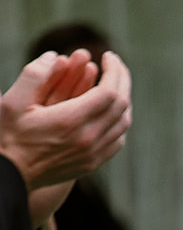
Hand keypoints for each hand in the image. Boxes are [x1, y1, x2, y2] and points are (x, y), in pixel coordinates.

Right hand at [0, 48, 131, 192]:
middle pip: (121, 106)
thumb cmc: (10, 135)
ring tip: (114, 82)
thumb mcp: (14, 100)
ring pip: (123, 124)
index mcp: (71, 121)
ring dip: (123, 100)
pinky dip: (119, 121)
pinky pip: (117, 140)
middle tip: (114, 63)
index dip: (114, 70)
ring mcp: (93, 155)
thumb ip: (35, 75)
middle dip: (122, 79)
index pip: (109, 92)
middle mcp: (88, 140)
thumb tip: (55, 55)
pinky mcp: (92, 164)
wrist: (13, 174)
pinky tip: (110, 110)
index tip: (107, 55)